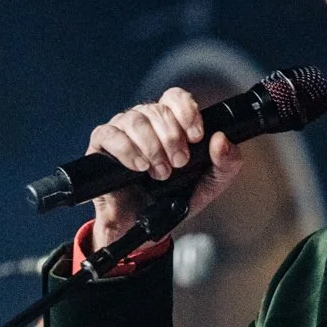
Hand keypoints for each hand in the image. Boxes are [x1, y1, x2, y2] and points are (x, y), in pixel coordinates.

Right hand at [85, 88, 244, 250]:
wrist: (144, 229)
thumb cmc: (173, 200)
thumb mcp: (210, 185)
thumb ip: (226, 163)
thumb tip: (222, 140)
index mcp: (169, 123)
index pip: (175, 97)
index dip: (187, 111)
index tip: (196, 137)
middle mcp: (144, 122)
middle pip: (157, 110)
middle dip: (172, 138)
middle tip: (178, 163)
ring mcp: (121, 131)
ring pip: (135, 121)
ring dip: (152, 146)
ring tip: (160, 172)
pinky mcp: (100, 146)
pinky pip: (109, 134)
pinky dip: (127, 149)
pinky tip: (139, 166)